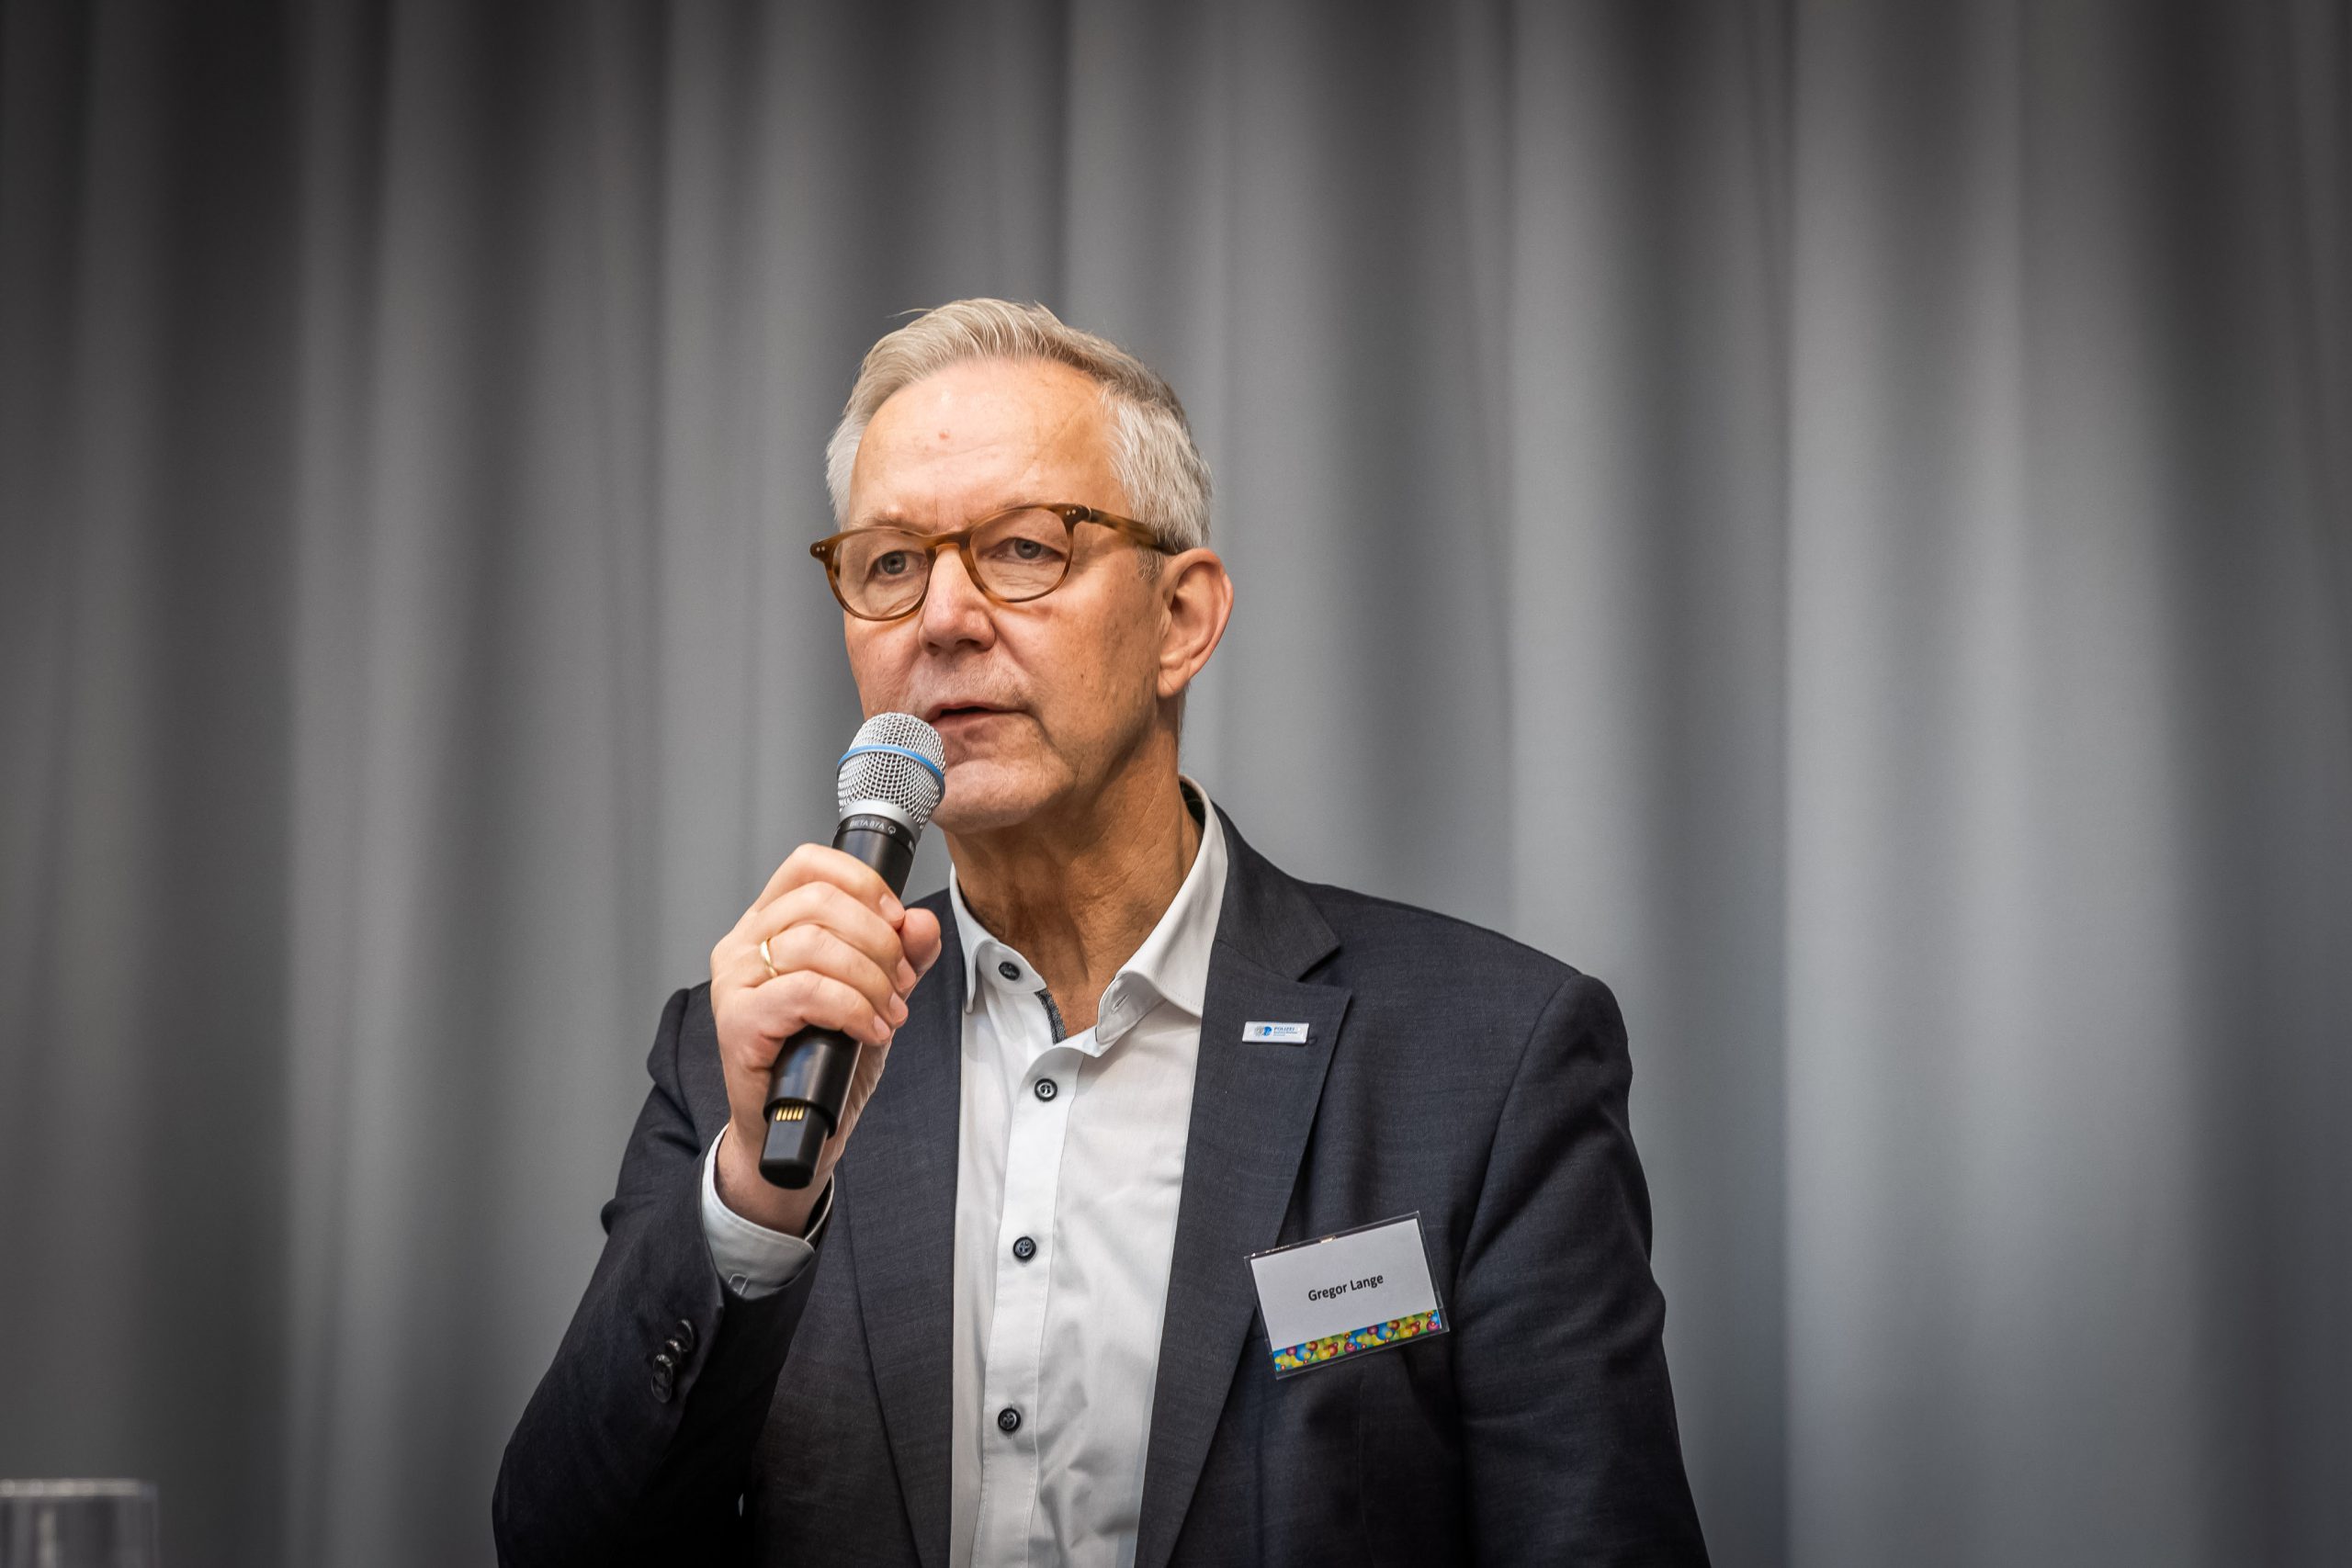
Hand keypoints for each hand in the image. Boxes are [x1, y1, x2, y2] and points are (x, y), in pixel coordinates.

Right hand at [708, 843, 943, 1234]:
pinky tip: (870, 1030)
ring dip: (871, 980)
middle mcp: (743, 944)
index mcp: (769, 924)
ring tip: (889, 1013)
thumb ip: (903, 956)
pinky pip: (807, 991)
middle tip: (899, 982)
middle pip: (819, 901)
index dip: (862, 884)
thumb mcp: (875, 995)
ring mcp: (735, 982)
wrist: (796, 1127)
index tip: (897, 922)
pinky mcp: (738, 1021)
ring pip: (815, 944)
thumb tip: (921, 922)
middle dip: (878, 940)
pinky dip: (853, 1008)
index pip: (809, 864)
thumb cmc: (824, 1059)